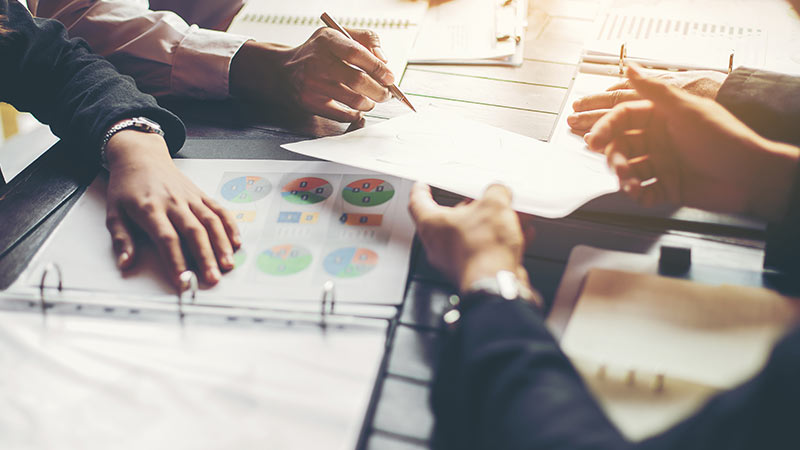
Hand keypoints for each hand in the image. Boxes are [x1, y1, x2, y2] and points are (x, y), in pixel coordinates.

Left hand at [104, 130, 240, 286]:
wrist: (141, 157)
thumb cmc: (128, 186)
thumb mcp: (114, 212)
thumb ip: (122, 239)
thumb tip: (125, 263)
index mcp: (150, 208)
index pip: (167, 238)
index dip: (176, 261)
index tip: (182, 280)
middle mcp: (173, 202)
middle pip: (193, 232)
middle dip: (205, 257)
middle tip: (212, 278)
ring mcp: (190, 198)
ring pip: (210, 221)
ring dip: (221, 244)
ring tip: (227, 264)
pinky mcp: (201, 194)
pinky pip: (219, 210)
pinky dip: (230, 226)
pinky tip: (236, 242)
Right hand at [230, 28, 394, 122]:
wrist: (284, 70)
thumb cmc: (318, 52)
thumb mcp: (337, 35)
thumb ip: (365, 40)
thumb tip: (384, 60)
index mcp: (327, 41)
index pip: (356, 53)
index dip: (377, 67)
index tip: (390, 77)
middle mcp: (317, 62)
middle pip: (358, 80)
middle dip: (379, 90)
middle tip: (386, 93)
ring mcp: (312, 84)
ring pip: (353, 100)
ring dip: (369, 103)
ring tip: (372, 100)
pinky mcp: (310, 102)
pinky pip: (341, 115)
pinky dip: (355, 114)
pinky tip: (357, 109)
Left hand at [408, 183, 533, 292]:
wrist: (496, 284)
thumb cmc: (483, 250)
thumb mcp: (494, 205)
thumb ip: (496, 192)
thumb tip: (499, 192)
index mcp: (432, 224)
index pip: (418, 202)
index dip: (421, 191)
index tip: (423, 186)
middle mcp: (438, 245)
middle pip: (451, 219)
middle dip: (472, 207)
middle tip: (485, 199)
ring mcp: (454, 261)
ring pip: (472, 235)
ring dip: (491, 224)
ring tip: (511, 215)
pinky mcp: (472, 272)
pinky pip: (485, 251)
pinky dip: (500, 241)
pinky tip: (520, 234)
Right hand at [586, 65, 799, 221]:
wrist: (751, 175)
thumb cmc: (724, 138)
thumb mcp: (686, 109)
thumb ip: (655, 89)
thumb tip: (630, 66)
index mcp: (662, 117)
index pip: (624, 118)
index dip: (606, 128)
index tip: (594, 140)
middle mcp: (660, 139)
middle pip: (622, 146)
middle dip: (615, 158)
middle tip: (618, 168)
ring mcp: (664, 164)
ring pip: (630, 170)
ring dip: (626, 179)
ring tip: (632, 186)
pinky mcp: (670, 187)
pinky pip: (645, 192)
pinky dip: (640, 195)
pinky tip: (642, 195)